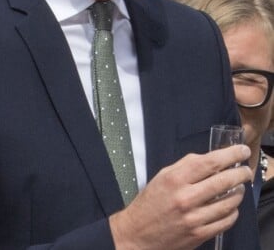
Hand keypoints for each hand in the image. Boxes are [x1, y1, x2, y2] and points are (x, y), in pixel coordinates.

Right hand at [110, 145, 251, 249]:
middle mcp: (185, 197)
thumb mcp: (161, 177)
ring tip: (239, 188)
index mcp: (174, 179)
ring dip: (239, 194)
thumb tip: (207, 159)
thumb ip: (184, 166)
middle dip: (241, 173)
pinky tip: (230, 207)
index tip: (242, 150)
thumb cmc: (150, 202)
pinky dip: (233, 212)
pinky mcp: (200, 234)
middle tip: (246, 170)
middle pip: (223, 181)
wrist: (139, 233)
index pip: (209, 162)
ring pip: (229, 203)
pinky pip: (226, 221)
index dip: (230, 154)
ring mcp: (194, 218)